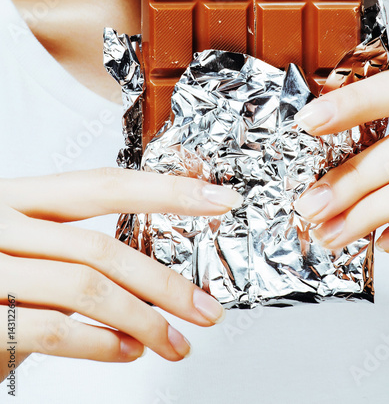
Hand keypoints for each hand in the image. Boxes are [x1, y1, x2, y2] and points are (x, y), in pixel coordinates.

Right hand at [0, 168, 242, 381]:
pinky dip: (101, 345)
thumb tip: (154, 276)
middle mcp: (0, 223)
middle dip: (165, 283)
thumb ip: (79, 252)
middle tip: (207, 310)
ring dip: (144, 321)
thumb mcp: (29, 249)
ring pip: (85, 287)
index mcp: (18, 198)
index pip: (105, 184)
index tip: (219, 200)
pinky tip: (128, 353)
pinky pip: (53, 329)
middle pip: (102, 246)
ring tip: (176, 343)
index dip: (168, 191)